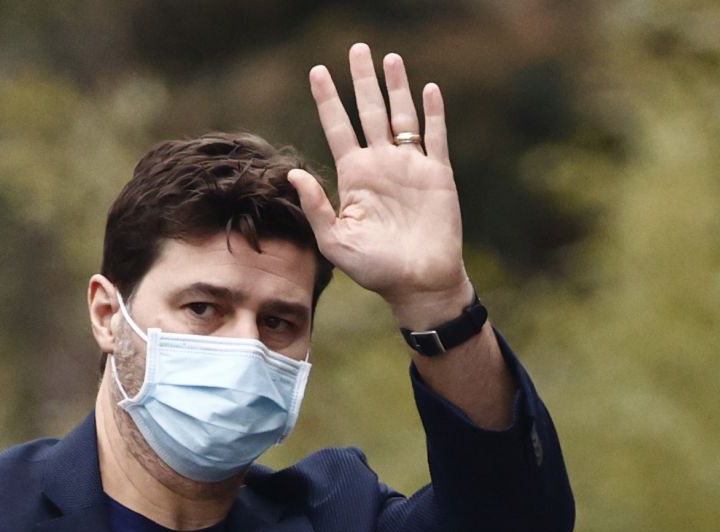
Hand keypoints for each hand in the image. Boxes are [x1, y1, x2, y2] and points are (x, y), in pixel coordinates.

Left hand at [289, 44, 472, 325]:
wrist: (418, 282)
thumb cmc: (375, 268)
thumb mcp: (336, 240)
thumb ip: (316, 207)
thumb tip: (293, 174)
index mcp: (355, 177)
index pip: (337, 128)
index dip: (327, 99)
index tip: (317, 71)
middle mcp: (381, 165)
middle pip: (369, 111)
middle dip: (362, 80)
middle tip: (357, 48)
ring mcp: (410, 167)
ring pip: (402, 116)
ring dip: (397, 87)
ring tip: (389, 58)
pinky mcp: (438, 175)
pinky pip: (435, 137)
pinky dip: (433, 113)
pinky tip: (428, 89)